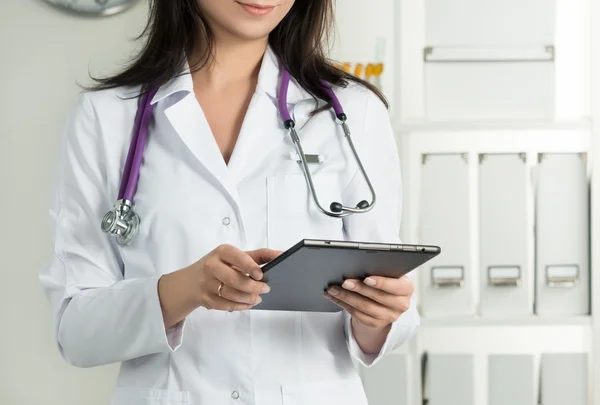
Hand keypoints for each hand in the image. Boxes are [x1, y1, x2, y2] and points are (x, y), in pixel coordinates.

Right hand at [158, 245, 280, 327]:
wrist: (192, 280)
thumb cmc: (221, 265)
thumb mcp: (236, 256)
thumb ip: (259, 256)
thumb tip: (281, 255)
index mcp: (222, 252)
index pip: (237, 257)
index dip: (250, 266)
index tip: (261, 275)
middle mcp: (211, 266)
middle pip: (234, 279)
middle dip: (253, 287)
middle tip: (266, 289)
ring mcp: (206, 283)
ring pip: (230, 294)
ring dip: (248, 299)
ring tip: (258, 298)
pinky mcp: (205, 299)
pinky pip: (225, 305)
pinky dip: (239, 306)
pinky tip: (248, 304)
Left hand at [323, 275, 413, 329]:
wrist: (386, 302)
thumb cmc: (386, 281)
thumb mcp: (389, 274)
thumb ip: (381, 269)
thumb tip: (359, 264)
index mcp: (407, 288)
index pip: (397, 286)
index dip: (382, 283)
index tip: (367, 278)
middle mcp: (401, 304)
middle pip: (377, 297)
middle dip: (359, 288)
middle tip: (344, 282)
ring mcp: (388, 316)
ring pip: (364, 306)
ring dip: (346, 297)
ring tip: (333, 288)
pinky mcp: (375, 323)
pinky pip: (356, 314)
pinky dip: (343, 304)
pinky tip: (334, 296)